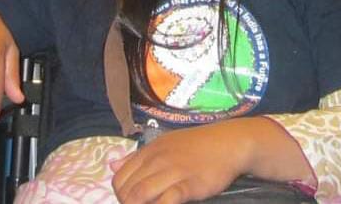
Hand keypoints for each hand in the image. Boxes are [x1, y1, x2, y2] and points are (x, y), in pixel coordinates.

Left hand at [108, 121, 249, 203]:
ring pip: (141, 195)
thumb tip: (112, 166)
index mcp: (148, 151)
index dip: (120, 196)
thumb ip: (137, 158)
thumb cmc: (196, 145)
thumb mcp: (163, 145)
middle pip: (128, 191)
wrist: (228, 143)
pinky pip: (167, 200)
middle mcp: (157, 160)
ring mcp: (172, 172)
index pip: (119, 179)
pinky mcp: (189, 184)